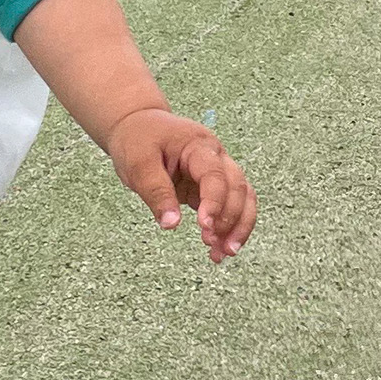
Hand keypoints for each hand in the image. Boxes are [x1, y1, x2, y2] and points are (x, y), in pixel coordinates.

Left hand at [102, 107, 255, 260]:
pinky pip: (231, 206)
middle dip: (231, 219)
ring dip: (238, 226)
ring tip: (222, 254)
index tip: (205, 226)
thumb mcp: (138, 163)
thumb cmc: (138, 139)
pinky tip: (219, 249)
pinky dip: (229, 227)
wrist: (137, 125)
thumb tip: (171, 225)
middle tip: (213, 244)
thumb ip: (156, 192)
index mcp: (198, 145)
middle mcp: (215, 157)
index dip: (215, 201)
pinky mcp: (211, 186)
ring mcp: (217, 171)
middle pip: (238, 187)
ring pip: (243, 197)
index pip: (216, 174)